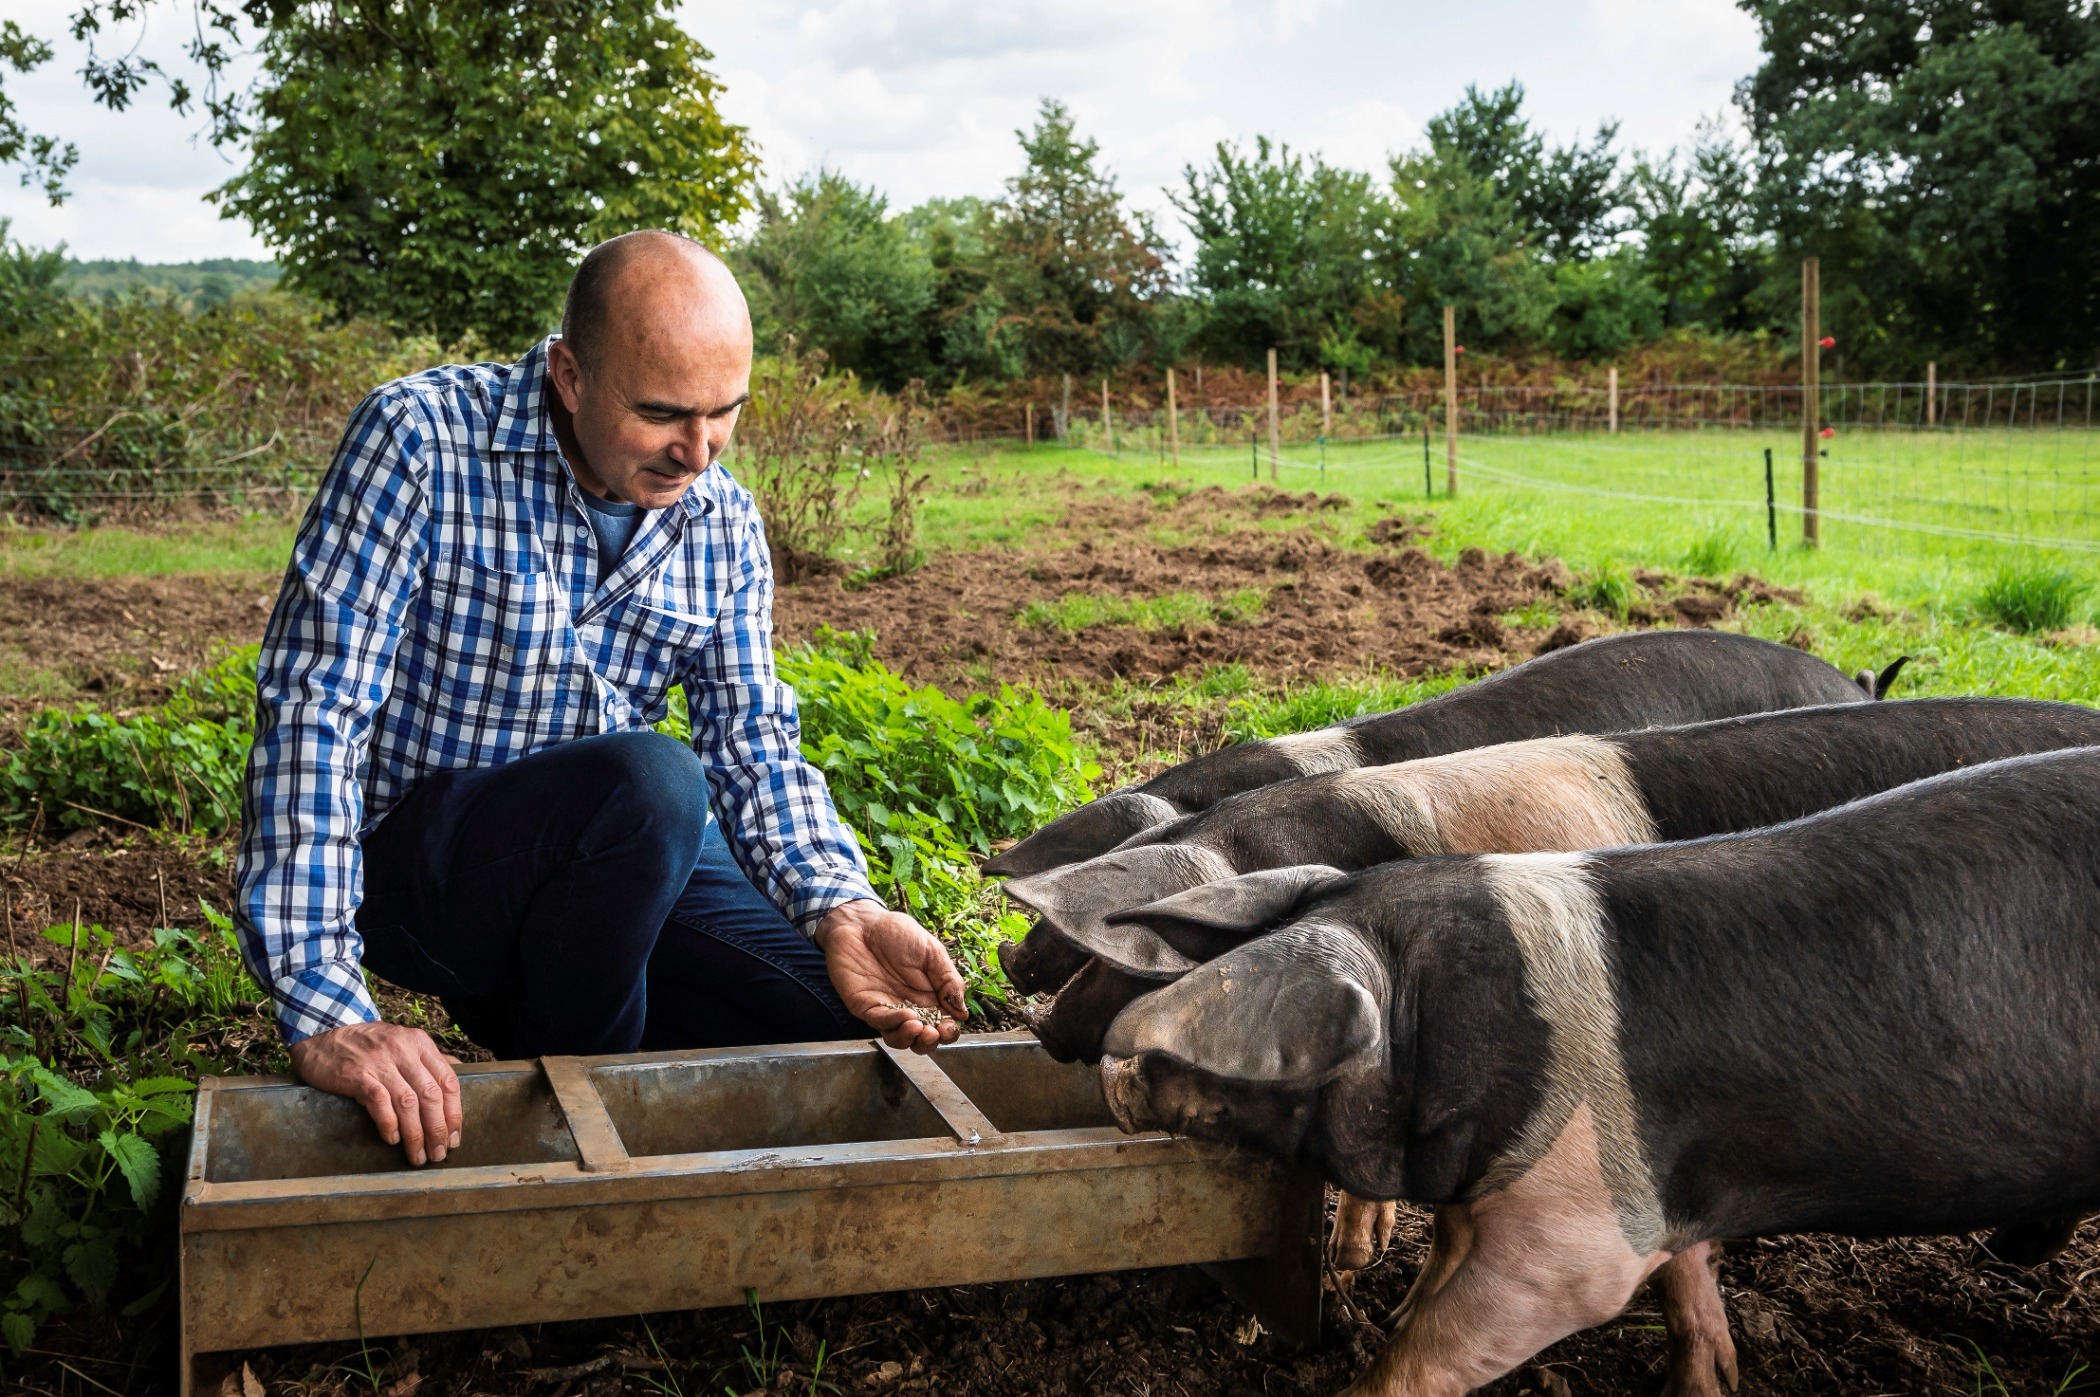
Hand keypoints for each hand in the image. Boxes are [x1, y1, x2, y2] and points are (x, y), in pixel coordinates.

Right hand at [289, 1020, 462, 1165]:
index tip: (454, 1138)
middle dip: (438, 1129)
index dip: (454, 1113)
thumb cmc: (366, 1046)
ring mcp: (380, 1061)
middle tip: (438, 1153)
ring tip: (418, 1155)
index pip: (448, 1081)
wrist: (322, 1038)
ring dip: (416, 1134)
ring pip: (408, 1102)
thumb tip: (456, 1074)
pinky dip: (389, 1123)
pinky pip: (379, 1102)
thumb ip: (427, 1059)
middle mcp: (403, 1050)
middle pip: (431, 1095)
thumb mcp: (402, 1042)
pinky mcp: (356, 1074)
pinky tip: (393, 1139)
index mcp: (420, 1043)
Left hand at [814, 900, 967, 1053]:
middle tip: (936, 1033)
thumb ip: (948, 981)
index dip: (948, 1031)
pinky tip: (907, 1016)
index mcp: (929, 996)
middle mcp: (909, 1007)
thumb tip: (962, 1012)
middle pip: (922, 1038)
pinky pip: (881, 1022)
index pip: (942, 1024)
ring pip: (900, 1038)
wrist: (862, 921)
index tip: (950, 1026)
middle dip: (931, 1042)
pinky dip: (894, 1023)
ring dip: (912, 1040)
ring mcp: (887, 1009)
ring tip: (920, 1029)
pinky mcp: (866, 1006)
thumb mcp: (932, 952)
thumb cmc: (898, 933)